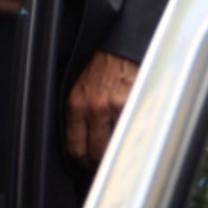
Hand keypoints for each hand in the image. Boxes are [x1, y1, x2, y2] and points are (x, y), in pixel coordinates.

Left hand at [65, 50, 138, 166]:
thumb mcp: (82, 86)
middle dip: (101, 161)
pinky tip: (133, 131)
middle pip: (95, 153)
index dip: (83, 161)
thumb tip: (83, 142)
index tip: (89, 163)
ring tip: (121, 146)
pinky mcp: (132, 103)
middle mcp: (92, 106)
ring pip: (115, 147)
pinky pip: (131, 132)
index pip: (74, 148)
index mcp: (76, 102)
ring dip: (118, 151)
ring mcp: (113, 106)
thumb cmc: (102, 64)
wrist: (122, 43)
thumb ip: (81, 113)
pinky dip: (132, 137)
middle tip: (107, 160)